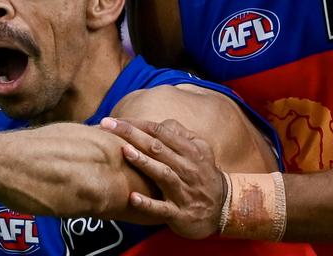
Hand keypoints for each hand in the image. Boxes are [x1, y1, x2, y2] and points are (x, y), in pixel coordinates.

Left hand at [101, 117, 223, 238]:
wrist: (224, 208)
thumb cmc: (204, 176)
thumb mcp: (200, 150)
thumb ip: (181, 135)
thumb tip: (161, 122)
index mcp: (190, 151)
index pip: (161, 131)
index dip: (137, 124)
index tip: (114, 120)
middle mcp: (186, 168)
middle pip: (158, 148)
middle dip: (132, 135)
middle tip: (108, 125)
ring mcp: (183, 191)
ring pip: (162, 174)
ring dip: (144, 162)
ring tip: (124, 151)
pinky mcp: (179, 213)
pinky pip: (162, 208)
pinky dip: (148, 203)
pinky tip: (133, 197)